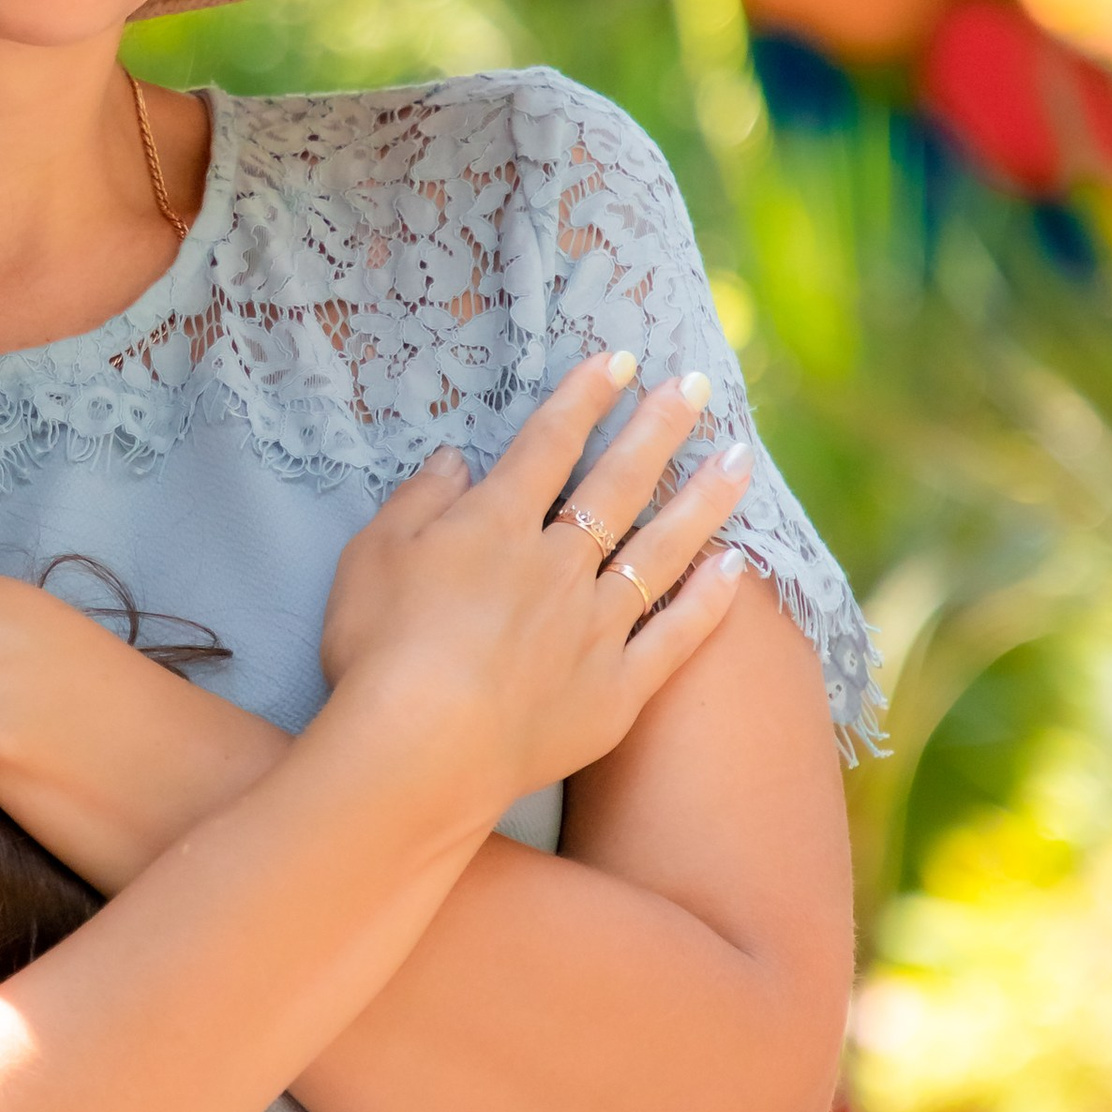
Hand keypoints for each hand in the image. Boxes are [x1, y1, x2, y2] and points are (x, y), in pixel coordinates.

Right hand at [317, 357, 754, 824]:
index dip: (583, 398)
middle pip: (618, 484)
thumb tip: (456, 461)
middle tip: (695, 386)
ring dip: (703, 500)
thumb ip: (417, 501)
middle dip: (657, 428)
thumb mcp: (370, 556)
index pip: (549, 444)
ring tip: (741, 459)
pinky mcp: (616, 691)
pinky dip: (708, 601)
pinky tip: (737, 569)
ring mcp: (595, 627)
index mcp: (496, 525)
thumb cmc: (378, 651)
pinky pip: (675, 636)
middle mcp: (558, 564)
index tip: (618, 361)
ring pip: (662, 550)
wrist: (420, 750)